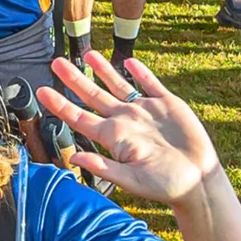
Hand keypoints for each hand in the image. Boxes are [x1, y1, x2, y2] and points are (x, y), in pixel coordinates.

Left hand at [35, 53, 220, 204]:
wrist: (198, 180)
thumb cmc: (165, 185)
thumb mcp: (132, 180)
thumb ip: (103, 167)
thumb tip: (74, 158)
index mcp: (113, 137)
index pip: (80, 117)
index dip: (60, 105)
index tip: (41, 91)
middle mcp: (125, 120)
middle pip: (93, 96)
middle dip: (74, 79)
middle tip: (56, 62)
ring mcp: (145, 111)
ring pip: (119, 85)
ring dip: (104, 70)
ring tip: (88, 54)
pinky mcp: (167, 105)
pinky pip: (150, 84)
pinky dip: (140, 72)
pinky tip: (130, 61)